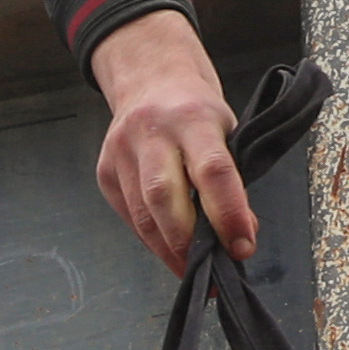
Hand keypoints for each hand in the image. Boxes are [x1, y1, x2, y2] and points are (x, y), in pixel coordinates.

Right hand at [87, 13, 251, 270]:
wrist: (149, 78)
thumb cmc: (196, 111)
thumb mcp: (226, 132)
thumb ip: (232, 181)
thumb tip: (240, 236)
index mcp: (193, 118)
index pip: (212, 171)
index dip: (229, 214)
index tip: (243, 247)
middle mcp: (151, 132)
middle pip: (164, 197)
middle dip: (189, 242)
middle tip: (212, 271)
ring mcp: (121, 151)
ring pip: (142, 215)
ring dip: (170, 251)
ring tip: (193, 271)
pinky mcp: (105, 171)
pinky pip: (129, 217)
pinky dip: (152, 240)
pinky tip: (171, 250)